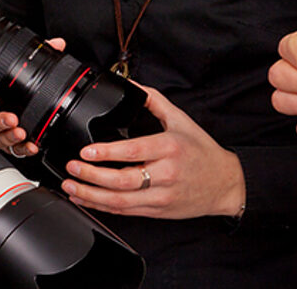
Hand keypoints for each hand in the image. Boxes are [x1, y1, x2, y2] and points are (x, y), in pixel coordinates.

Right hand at [0, 36, 65, 157]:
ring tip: (21, 132)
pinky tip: (31, 145)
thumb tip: (55, 44)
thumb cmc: (10, 83)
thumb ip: (35, 54)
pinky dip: (22, 149)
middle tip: (11, 118)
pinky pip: (11, 150)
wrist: (21, 99)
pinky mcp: (7, 143)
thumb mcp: (21, 65)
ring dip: (8, 137)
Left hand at [60, 85, 243, 220]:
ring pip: (120, 200)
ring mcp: (160, 196)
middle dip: (92, 175)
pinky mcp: (157, 210)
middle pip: (123, 180)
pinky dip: (102, 207)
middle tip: (72, 167)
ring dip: (91, 195)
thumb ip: (154, 100)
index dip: (107, 152)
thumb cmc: (203, 152)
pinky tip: (86, 199)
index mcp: (170, 148)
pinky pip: (126, 211)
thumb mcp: (182, 120)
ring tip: (71, 185)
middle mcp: (165, 174)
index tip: (87, 150)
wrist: (224, 183)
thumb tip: (131, 85)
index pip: (134, 151)